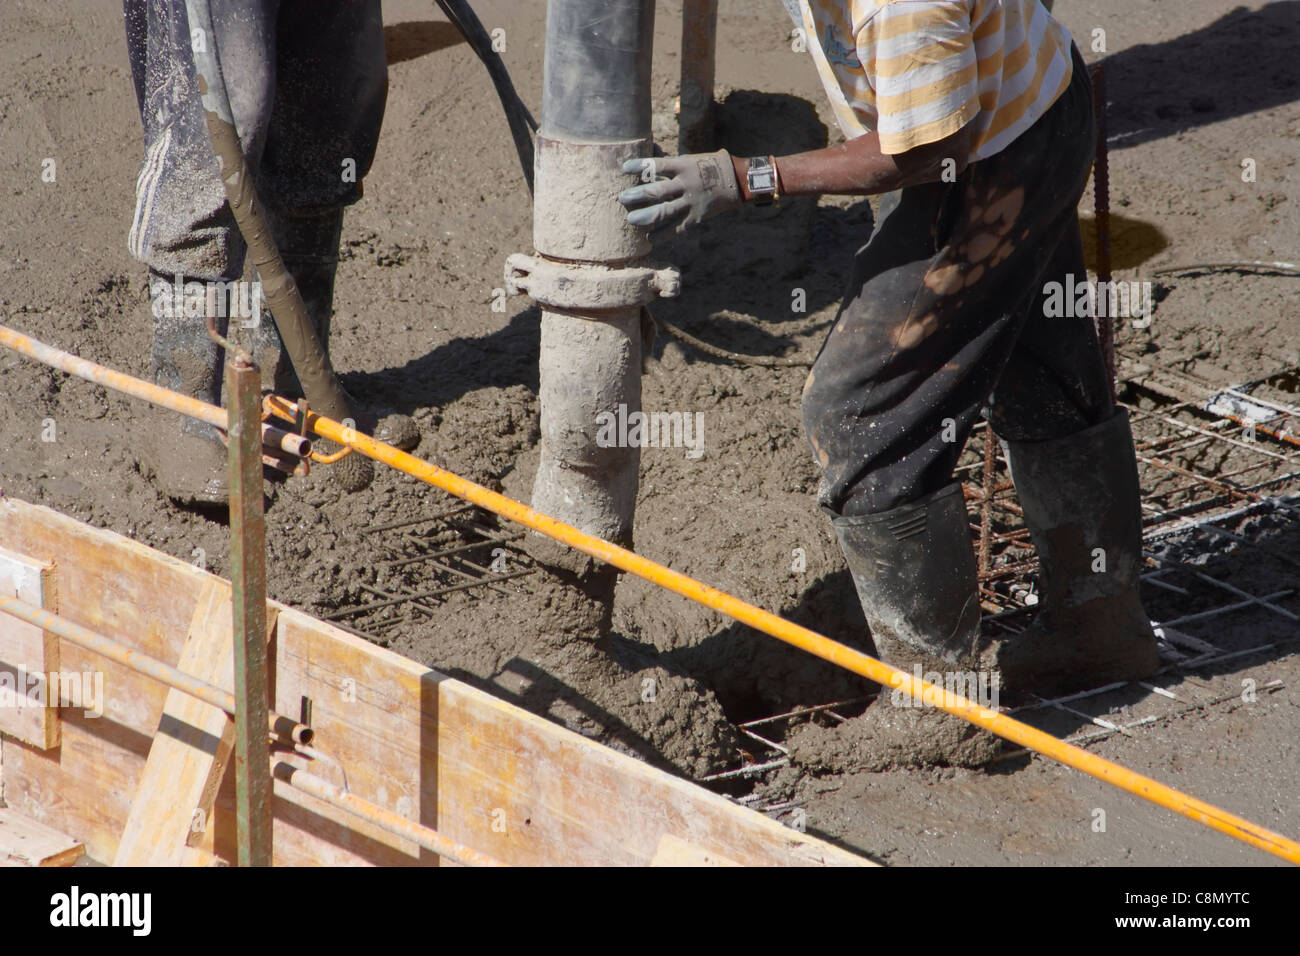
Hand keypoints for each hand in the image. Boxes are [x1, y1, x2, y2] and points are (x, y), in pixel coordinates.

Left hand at [618, 149, 741, 234]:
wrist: (735, 180)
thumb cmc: (706, 167)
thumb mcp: (689, 160)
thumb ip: (668, 162)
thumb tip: (648, 150)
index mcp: (683, 166)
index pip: (657, 165)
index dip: (640, 166)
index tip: (624, 168)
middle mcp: (686, 184)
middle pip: (658, 191)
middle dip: (638, 195)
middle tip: (622, 198)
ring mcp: (691, 202)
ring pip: (666, 212)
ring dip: (646, 217)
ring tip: (631, 220)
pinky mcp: (696, 217)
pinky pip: (677, 228)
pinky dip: (663, 235)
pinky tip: (650, 238)